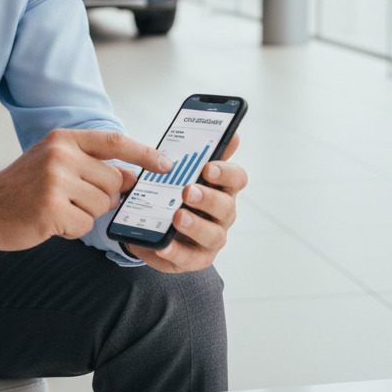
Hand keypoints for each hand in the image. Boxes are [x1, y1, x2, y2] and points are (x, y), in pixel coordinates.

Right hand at [0, 129, 172, 254]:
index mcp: (64, 139)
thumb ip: (92, 165)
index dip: (145, 154)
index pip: (115, 142)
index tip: (166, 164)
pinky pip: (84, 226)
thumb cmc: (22, 187)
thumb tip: (131, 177)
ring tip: (57, 208)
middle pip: (112, 182)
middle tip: (72, 199)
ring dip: (85, 214)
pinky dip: (72, 229)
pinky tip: (50, 222)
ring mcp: (54, 182)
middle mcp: (60, 156)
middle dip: (102, 198)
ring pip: (101, 205)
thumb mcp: (55, 163)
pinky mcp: (50, 210)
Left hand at [126, 134, 246, 273]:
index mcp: (223, 187)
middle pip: (226, 207)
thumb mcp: (183, 169)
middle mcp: (222, 214)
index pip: (236, 178)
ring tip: (177, 217)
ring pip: (212, 235)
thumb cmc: (175, 189)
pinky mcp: (194, 258)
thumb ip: (202, 152)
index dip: (225, 173)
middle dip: (208, 198)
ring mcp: (211, 238)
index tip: (207, 167)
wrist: (155, 221)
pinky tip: (161, 244)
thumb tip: (233, 133)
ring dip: (195, 225)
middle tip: (188, 191)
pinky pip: (187, 258)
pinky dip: (174, 251)